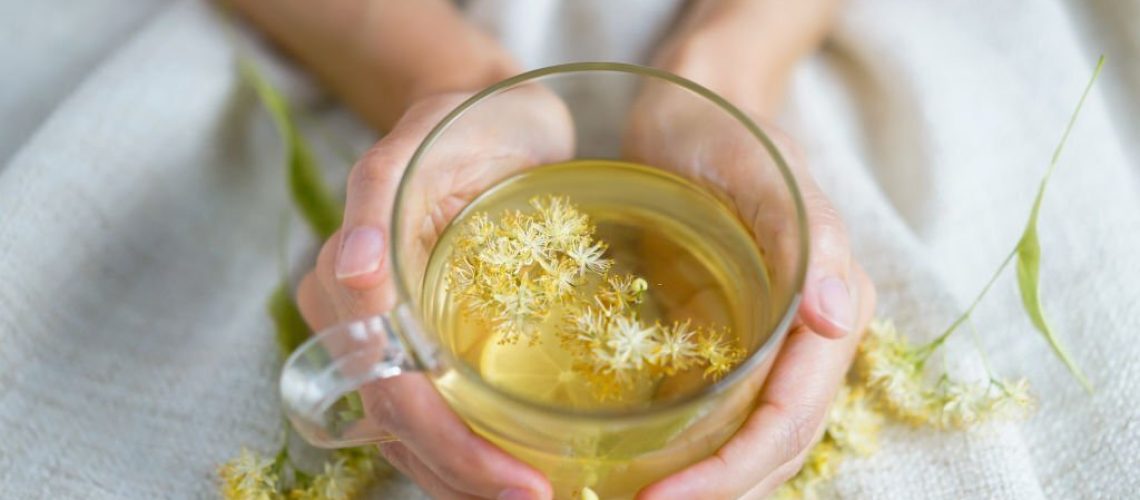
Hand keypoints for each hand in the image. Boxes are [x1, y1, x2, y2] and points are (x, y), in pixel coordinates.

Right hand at [296, 88, 572, 498]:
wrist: (491, 117)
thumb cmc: (461, 123)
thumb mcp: (422, 139)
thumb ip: (378, 196)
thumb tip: (353, 268)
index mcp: (346, 282)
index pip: (389, 389)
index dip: (448, 444)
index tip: (518, 480)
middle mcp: (355, 322)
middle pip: (399, 428)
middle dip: (463, 475)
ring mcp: (387, 337)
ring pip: (412, 436)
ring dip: (464, 477)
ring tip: (533, 496)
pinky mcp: (423, 341)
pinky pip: (437, 411)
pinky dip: (471, 450)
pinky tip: (517, 468)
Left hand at [625, 79, 875, 498]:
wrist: (692, 112)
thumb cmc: (728, 133)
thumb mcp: (766, 171)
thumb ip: (811, 236)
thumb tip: (838, 318)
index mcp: (832, 307)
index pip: (792, 419)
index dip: (734, 470)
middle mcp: (808, 338)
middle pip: (776, 447)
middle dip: (719, 491)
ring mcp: (768, 343)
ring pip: (749, 440)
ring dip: (709, 483)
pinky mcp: (728, 341)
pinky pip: (718, 411)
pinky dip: (690, 450)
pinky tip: (642, 466)